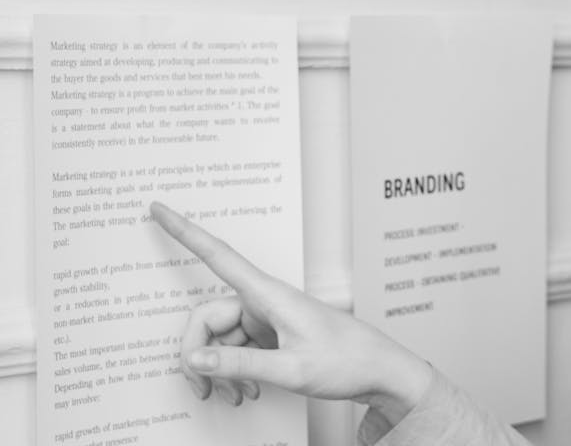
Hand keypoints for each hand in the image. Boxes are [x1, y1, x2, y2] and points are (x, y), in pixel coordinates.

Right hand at [149, 201, 432, 427]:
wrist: (379, 371)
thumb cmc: (348, 361)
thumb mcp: (292, 368)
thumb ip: (240, 365)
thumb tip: (197, 358)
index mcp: (270, 295)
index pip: (218, 255)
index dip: (184, 231)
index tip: (159, 209)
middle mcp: (265, 301)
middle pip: (207, 318)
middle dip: (198, 354)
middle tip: (202, 388)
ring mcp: (267, 319)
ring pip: (220, 339)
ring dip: (219, 370)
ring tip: (236, 395)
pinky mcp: (272, 335)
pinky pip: (236, 349)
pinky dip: (234, 371)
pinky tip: (247, 390)